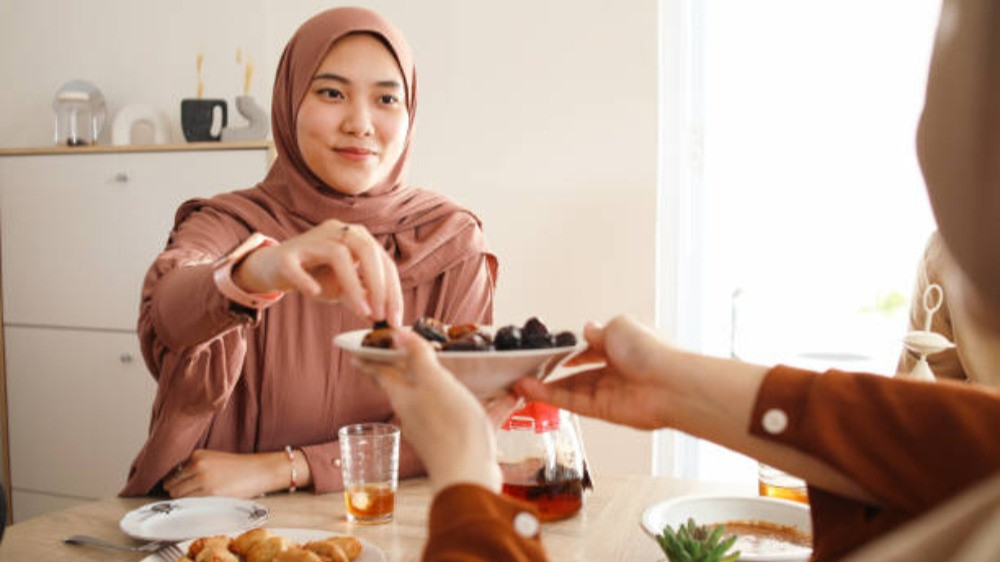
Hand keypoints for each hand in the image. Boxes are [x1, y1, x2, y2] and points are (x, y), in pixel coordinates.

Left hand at [163, 449, 287, 498]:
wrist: (260, 470)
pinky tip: (203, 503)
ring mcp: (203, 479)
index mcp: (197, 455)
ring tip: (197, 500)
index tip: (177, 488)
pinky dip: (192, 505)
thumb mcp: (214, 459)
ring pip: (179, 496)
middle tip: (187, 496)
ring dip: (184, 500)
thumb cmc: (240, 467)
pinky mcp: (211, 493)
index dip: (174, 483)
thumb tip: (177, 483)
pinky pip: (191, 503)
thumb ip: (196, 466)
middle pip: (171, 485)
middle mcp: (197, 465)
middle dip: (176, 492)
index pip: (172, 473)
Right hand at [233, 221, 402, 324]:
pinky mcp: (285, 254)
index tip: (396, 318)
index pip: (383, 260)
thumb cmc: (315, 275)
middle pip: (366, 250)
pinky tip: (315, 294)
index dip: (392, 290)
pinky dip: (307, 280)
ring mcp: (310, 240)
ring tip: (361, 311)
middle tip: (381, 315)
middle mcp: (336, 231)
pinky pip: (296, 266)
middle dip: (379, 285)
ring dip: (353, 285)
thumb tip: (384, 319)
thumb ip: (363, 299)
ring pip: (337, 254)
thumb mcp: (343, 289)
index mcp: (356, 236)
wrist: (274, 268)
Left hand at [354, 330, 501, 493]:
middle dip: (404, 370)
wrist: (469, 476)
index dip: (369, 359)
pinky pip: (476, 415)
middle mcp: (417, 413)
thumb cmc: (449, 427)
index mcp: (404, 397)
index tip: (356, 351)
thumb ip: (417, 356)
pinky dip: (490, 403)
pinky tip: (510, 395)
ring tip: (460, 369)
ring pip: (442, 400)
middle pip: (406, 386)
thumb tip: (396, 334)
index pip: (380, 373)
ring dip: (449, 384)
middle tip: (403, 353)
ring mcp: (439, 429)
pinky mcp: (463, 441)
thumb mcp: (432, 382)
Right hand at [514, 315, 677, 429]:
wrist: (668, 384)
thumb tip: (587, 331)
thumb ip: (597, 332)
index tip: (549, 351)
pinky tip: (530, 391)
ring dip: (545, 386)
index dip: (570, 350)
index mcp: (623, 346)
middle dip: (554, 371)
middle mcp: (616, 370)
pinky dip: (550, 397)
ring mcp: (609, 392)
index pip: (591, 348)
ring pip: (571, 389)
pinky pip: (572, 403)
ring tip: (519, 382)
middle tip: (529, 370)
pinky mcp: (603, 411)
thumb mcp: (618, 326)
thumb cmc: (650, 351)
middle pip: (578, 372)